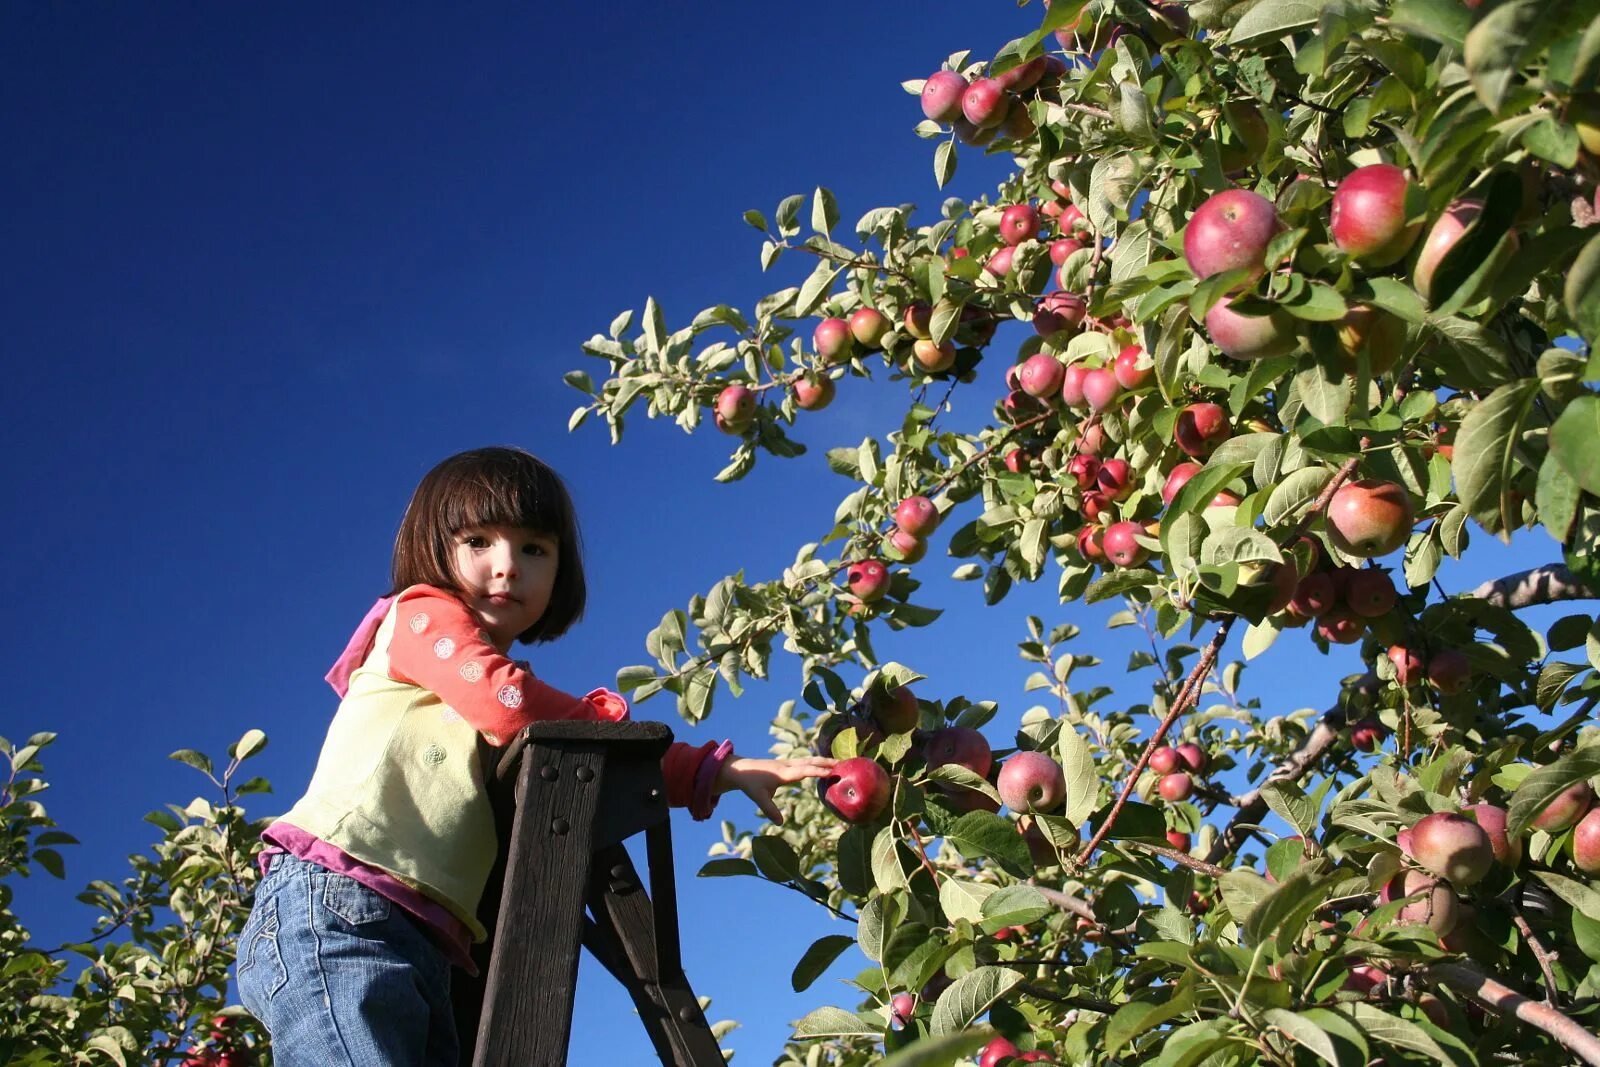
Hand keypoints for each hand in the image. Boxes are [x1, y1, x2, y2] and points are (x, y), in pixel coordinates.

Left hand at [715, 755, 837, 824]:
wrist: (740, 769)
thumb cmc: (750, 784)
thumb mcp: (759, 798)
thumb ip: (770, 810)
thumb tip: (780, 824)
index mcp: (783, 773)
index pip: (804, 771)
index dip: (818, 771)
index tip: (832, 772)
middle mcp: (788, 765)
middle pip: (810, 761)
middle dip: (826, 762)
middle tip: (843, 764)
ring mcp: (788, 763)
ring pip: (809, 760)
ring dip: (823, 761)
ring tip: (839, 763)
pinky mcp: (787, 764)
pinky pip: (805, 761)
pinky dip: (816, 762)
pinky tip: (824, 765)